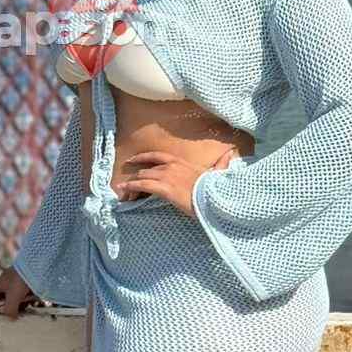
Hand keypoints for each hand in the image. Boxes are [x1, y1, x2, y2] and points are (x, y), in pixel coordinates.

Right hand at [0, 265, 43, 318]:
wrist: (38, 264)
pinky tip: (34, 302)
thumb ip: (9, 310)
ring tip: (24, 309)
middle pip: (1, 298)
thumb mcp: (12, 298)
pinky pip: (26, 294)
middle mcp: (6, 283)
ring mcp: (17, 282)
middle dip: (4, 307)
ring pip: (15, 297)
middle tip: (6, 316)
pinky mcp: (28, 282)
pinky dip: (29, 299)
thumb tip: (10, 318)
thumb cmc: (21, 279)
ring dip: (19, 304)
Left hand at [116, 141, 240, 216]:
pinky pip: (143, 185)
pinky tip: (124, 191)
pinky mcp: (164, 188)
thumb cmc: (214, 189)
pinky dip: (132, 188)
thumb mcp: (217, 175)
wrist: (214, 198)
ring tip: (121, 189)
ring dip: (131, 184)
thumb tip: (231, 152)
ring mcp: (167, 176)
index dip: (143, 157)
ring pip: (143, 176)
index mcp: (182, 162)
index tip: (133, 160)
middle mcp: (172, 166)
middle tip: (126, 184)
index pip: (157, 156)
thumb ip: (221, 164)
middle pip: (147, 168)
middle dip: (136, 176)